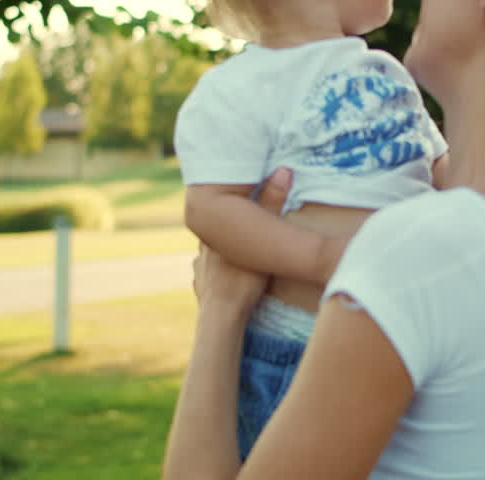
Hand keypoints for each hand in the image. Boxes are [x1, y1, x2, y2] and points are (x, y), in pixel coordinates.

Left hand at [190, 168, 294, 311]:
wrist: (222, 315)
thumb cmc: (243, 279)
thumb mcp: (263, 241)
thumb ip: (273, 204)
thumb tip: (284, 170)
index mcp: (215, 237)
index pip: (219, 215)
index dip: (229, 208)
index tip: (239, 202)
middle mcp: (203, 251)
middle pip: (215, 235)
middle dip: (227, 231)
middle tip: (242, 230)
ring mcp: (200, 271)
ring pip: (209, 255)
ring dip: (221, 253)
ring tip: (235, 255)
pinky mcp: (201, 288)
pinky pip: (206, 276)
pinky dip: (215, 274)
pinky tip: (222, 277)